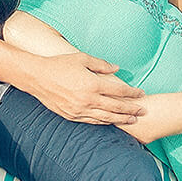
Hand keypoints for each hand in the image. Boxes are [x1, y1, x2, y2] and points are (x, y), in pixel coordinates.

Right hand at [26, 51, 145, 124]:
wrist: (37, 77)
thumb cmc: (60, 64)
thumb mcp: (82, 58)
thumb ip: (101, 64)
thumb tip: (117, 68)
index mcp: (92, 84)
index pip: (118, 90)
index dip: (132, 93)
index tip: (141, 94)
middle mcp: (87, 99)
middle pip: (115, 107)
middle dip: (131, 110)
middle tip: (143, 111)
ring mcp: (79, 110)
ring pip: (105, 118)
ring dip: (121, 119)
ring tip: (132, 120)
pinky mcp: (71, 116)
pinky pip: (92, 121)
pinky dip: (103, 122)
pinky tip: (111, 122)